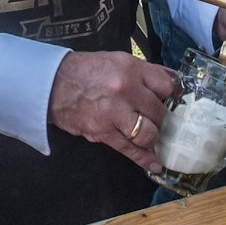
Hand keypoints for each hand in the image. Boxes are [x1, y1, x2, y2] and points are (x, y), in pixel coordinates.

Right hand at [48, 50, 178, 171]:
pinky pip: (130, 149)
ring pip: (149, 133)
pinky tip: (155, 164)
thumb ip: (145, 71)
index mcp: (130, 68)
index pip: (166, 85)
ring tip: (150, 135)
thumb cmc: (86, 71)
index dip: (169, 94)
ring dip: (152, 137)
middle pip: (159, 111)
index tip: (168, 100)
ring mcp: (114, 113)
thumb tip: (173, 79)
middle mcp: (125, 89)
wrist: (53, 84)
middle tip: (155, 118)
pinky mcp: (103, 132)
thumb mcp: (118, 60)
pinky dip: (144, 159)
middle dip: (160, 117)